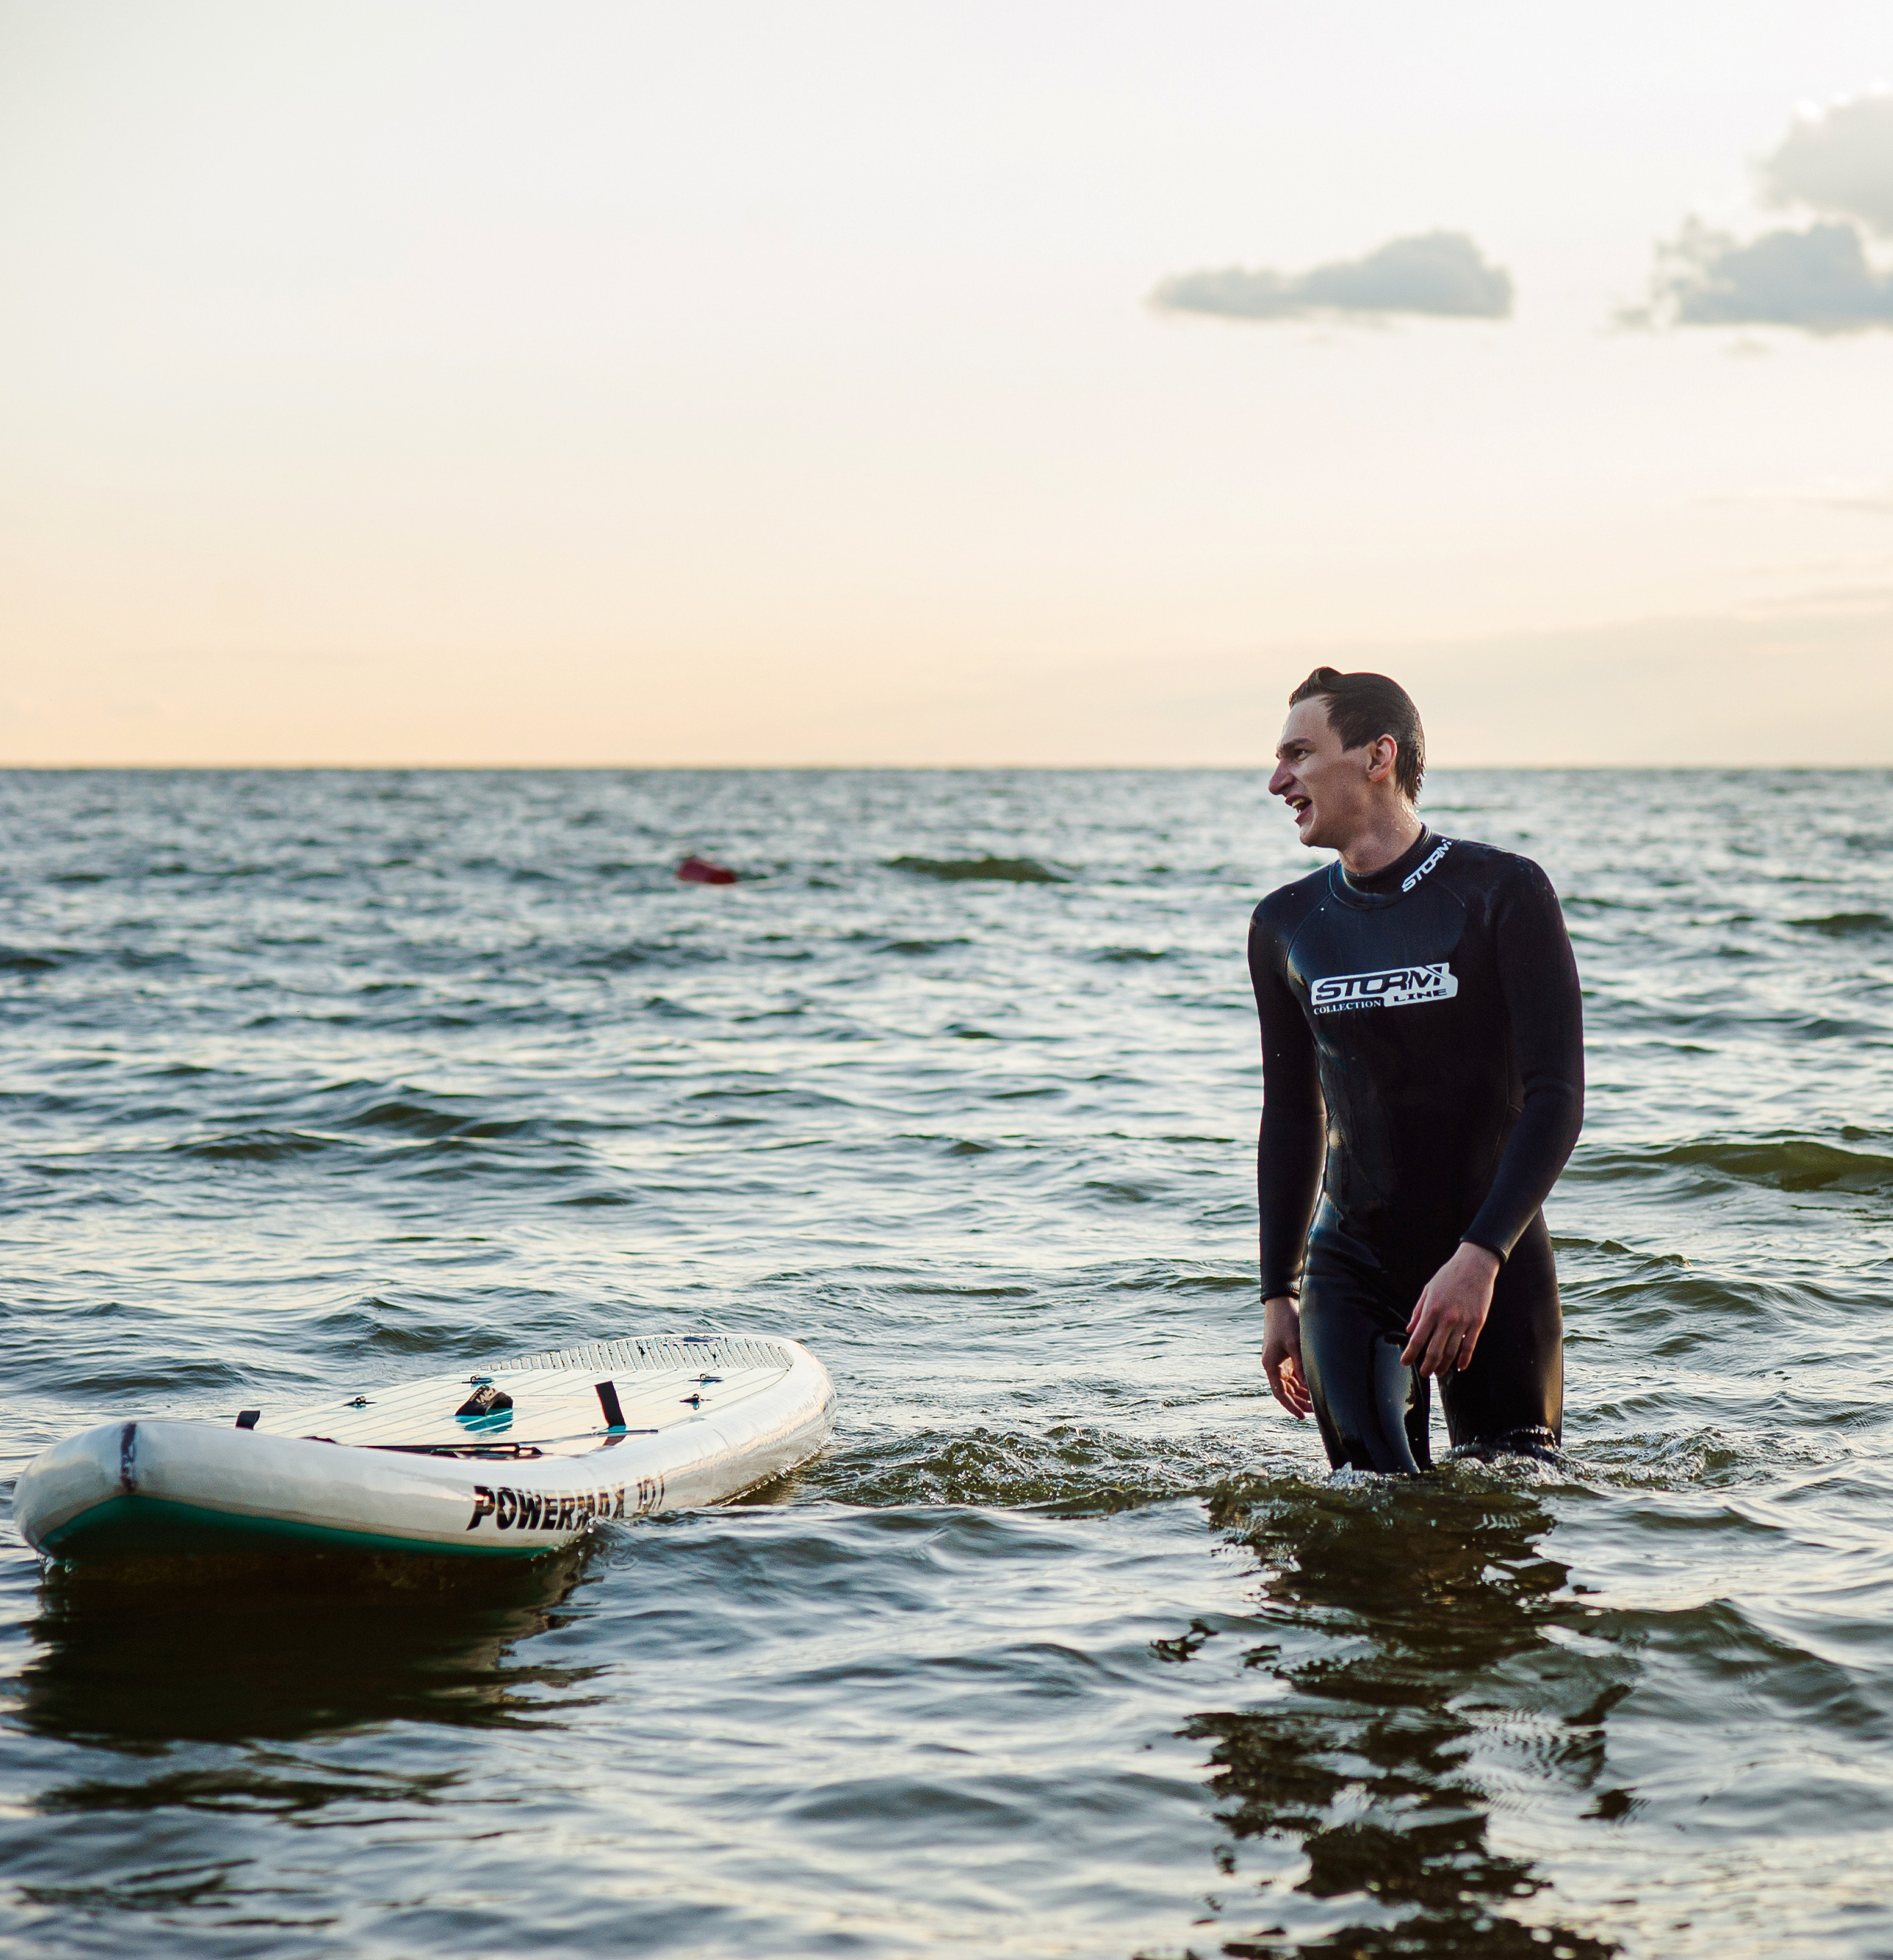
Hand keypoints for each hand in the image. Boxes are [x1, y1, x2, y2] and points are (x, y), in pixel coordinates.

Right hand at [1262, 1295, 1310, 1417]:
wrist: (1281, 1302)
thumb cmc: (1286, 1321)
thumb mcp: (1295, 1343)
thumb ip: (1302, 1365)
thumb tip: (1310, 1386)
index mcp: (1271, 1365)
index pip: (1279, 1393)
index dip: (1290, 1406)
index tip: (1302, 1416)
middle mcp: (1274, 1365)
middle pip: (1286, 1391)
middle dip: (1299, 1401)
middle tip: (1316, 1411)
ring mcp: (1280, 1361)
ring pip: (1291, 1384)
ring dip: (1302, 1393)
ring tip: (1317, 1402)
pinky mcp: (1287, 1355)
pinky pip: (1294, 1375)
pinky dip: (1303, 1382)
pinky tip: (1314, 1387)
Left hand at [1401, 1243, 1500, 1377]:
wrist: (1474, 1265)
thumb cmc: (1449, 1275)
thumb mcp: (1428, 1290)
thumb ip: (1418, 1311)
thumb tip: (1410, 1329)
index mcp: (1431, 1310)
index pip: (1418, 1338)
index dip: (1410, 1353)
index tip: (1405, 1362)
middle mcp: (1446, 1319)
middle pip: (1434, 1350)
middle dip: (1427, 1365)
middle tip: (1424, 1373)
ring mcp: (1463, 1322)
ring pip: (1452, 1351)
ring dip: (1444, 1366)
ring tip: (1439, 1373)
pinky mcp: (1477, 1322)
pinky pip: (1470, 1346)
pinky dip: (1464, 1359)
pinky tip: (1460, 1367)